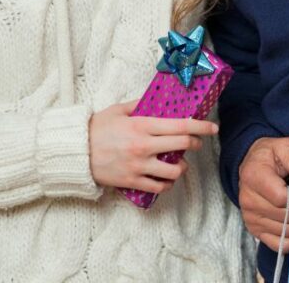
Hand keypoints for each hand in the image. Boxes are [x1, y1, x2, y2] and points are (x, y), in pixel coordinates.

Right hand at [88, 101, 217, 192]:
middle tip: (195, 142)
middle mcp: (144, 146)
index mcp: (142, 125)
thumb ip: (139, 104)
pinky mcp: (132, 181)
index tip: (213, 128)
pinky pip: (159, 187)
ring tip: (178, 162)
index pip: (179, 125)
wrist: (75, 152)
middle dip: (194, 143)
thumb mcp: (118, 109)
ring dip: (181, 167)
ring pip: (175, 171)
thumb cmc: (96, 128)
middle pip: (182, 145)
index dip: (200, 127)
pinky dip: (166, 183)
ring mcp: (139, 166)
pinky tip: (165, 178)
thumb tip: (156, 100)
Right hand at [238, 137, 288, 251]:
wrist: (251, 165)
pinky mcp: (255, 230)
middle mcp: (248, 200)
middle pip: (286, 217)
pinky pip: (280, 246)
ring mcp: (251, 218)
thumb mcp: (284, 146)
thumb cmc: (270, 155)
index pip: (282, 198)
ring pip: (287, 232)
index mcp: (253, 177)